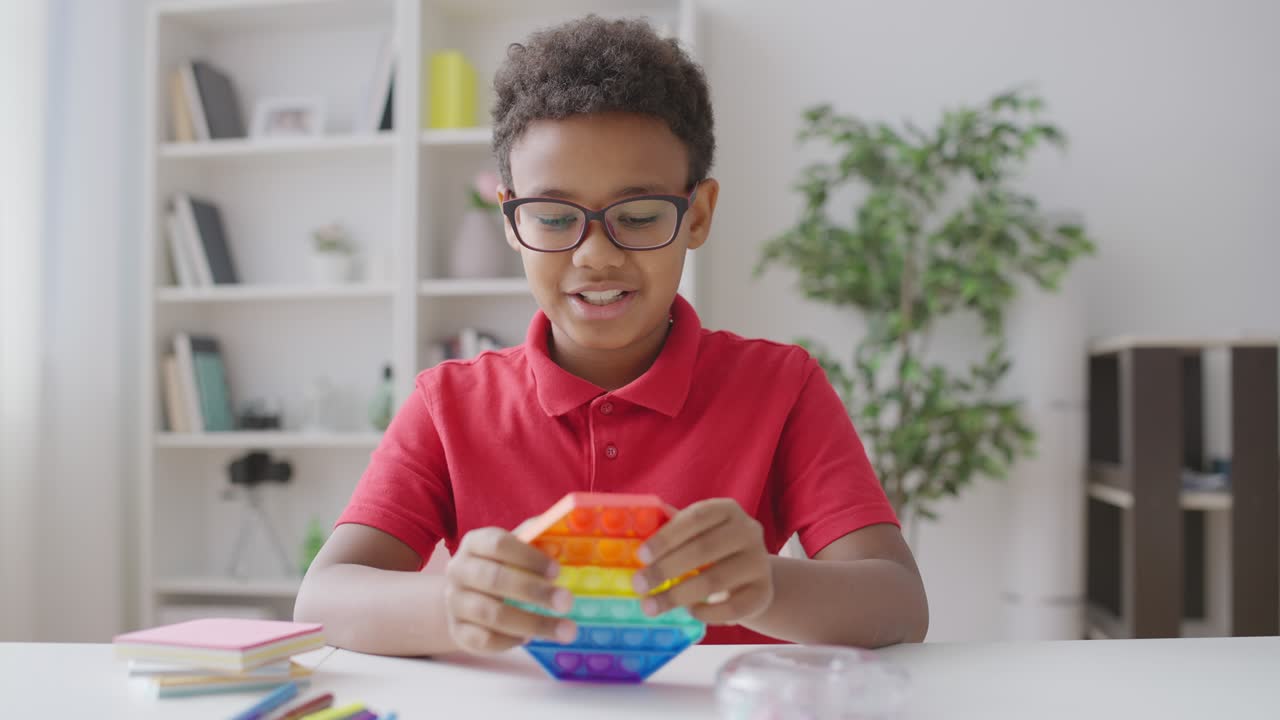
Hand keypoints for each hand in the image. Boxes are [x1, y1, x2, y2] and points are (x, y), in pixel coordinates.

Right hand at [444, 527, 577, 653]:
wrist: (466, 599)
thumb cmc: (500, 568)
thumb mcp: (515, 550)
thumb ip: (536, 541)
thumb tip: (559, 541)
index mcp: (474, 543)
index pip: (498, 544)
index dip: (529, 557)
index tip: (557, 571)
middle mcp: (458, 570)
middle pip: (494, 580)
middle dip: (534, 592)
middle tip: (566, 602)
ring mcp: (454, 602)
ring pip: (491, 614)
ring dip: (532, 623)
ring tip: (565, 630)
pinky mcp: (457, 631)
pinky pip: (483, 640)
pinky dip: (510, 641)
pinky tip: (529, 638)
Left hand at [631, 498, 773, 624]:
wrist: (750, 576)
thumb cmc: (711, 550)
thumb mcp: (694, 534)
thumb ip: (671, 528)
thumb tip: (638, 524)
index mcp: (727, 509)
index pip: (695, 518)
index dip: (666, 537)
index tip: (640, 556)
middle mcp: (749, 531)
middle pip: (703, 549)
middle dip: (665, 569)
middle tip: (639, 585)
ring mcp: (760, 562)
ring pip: (715, 580)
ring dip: (678, 596)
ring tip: (651, 606)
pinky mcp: (764, 592)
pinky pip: (732, 607)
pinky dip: (707, 613)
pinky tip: (689, 612)